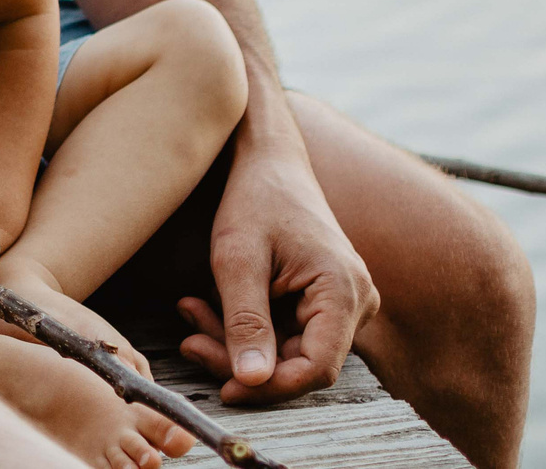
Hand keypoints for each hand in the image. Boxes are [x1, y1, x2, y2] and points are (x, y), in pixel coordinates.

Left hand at [176, 139, 379, 403]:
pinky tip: (205, 308)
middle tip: (190, 343)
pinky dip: (244, 327)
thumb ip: (245, 322)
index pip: (316, 369)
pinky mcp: (323, 301)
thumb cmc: (254, 198)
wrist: (268, 160)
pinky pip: (285, 332)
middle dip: (241, 359)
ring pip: (287, 351)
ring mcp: (343, 302)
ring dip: (235, 342)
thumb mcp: (237, 260)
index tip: (225, 387)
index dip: (270, 387)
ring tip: (191, 314)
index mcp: (343, 290)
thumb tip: (251, 381)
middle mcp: (355, 301)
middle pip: (299, 363)